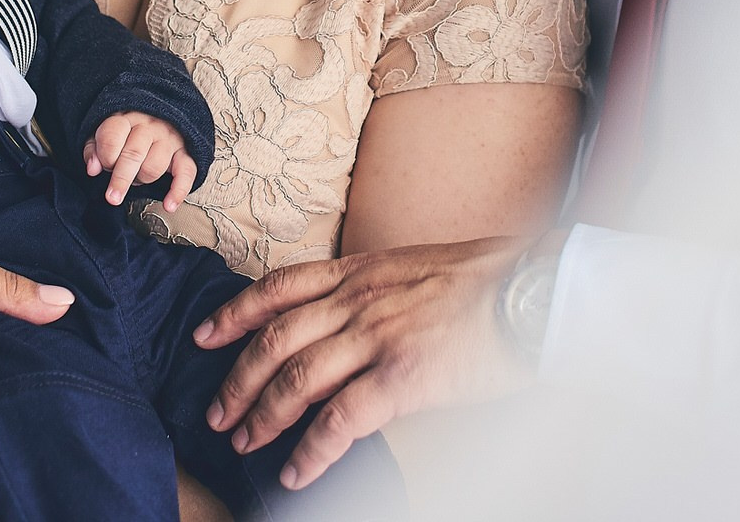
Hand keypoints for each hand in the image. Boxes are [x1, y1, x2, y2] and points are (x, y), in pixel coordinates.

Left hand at [84, 111, 196, 209]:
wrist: (159, 118)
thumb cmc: (127, 132)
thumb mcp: (103, 135)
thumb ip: (93, 150)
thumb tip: (92, 168)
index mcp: (126, 119)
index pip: (112, 137)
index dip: (105, 157)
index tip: (102, 167)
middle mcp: (149, 126)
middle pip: (133, 154)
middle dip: (121, 179)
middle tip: (112, 197)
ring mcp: (169, 139)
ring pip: (155, 166)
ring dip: (143, 179)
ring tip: (137, 177)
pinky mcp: (185, 152)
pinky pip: (186, 172)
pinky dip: (178, 191)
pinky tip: (169, 205)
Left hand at [193, 237, 534, 488]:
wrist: (534, 288)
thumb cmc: (489, 280)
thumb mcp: (416, 267)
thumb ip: (377, 289)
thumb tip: (350, 318)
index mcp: (360, 270)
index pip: (279, 287)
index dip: (235, 313)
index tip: (206, 335)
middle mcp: (358, 299)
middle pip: (276, 339)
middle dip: (238, 379)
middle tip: (217, 412)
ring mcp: (377, 337)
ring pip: (297, 379)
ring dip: (264, 416)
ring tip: (245, 443)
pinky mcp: (402, 377)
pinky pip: (340, 420)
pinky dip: (310, 450)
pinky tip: (296, 471)